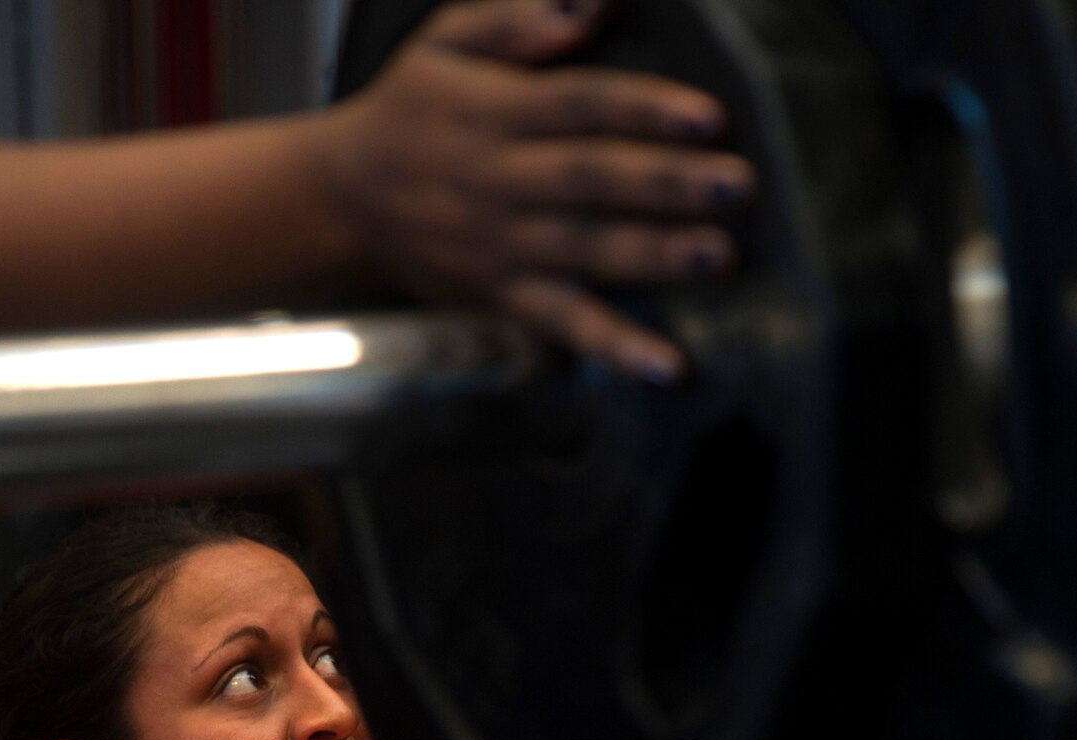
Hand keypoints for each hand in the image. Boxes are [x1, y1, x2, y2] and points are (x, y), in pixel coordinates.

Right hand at [315, 0, 755, 382]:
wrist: (341, 199)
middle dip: (667, 184)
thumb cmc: (409, 109)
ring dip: (655, 256)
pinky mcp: (503, 297)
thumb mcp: (444, 41)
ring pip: (587, 251)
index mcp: (493, 113)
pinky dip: (615, 348)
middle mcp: (499, 181)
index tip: (707, 116)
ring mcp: (502, 246)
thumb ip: (517, 20)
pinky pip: (564, 324)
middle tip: (735, 186)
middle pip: (592, 179)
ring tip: (719, 256)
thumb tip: (594, 1)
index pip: (578, 105)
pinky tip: (667, 366)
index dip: (643, 110)